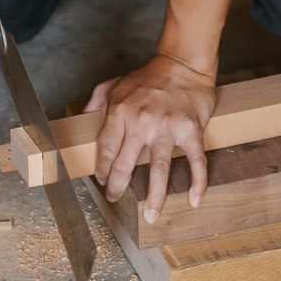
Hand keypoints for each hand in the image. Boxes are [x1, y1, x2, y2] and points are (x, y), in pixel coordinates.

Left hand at [84, 54, 216, 221]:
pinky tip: (194, 200)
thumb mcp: (114, 83)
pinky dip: (197, 182)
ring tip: (152, 216)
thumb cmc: (148, 76)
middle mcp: (142, 122)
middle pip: (126, 164)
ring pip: (159, 169)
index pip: (106, 149)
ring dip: (155, 197)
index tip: (102, 181)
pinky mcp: (191, 130)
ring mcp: (167, 128)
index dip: (102, 170)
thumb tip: (83, 119)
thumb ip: (96, 101)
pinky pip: (195, 161)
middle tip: (115, 199)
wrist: (183, 63)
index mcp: (120, 112)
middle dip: (118, 187)